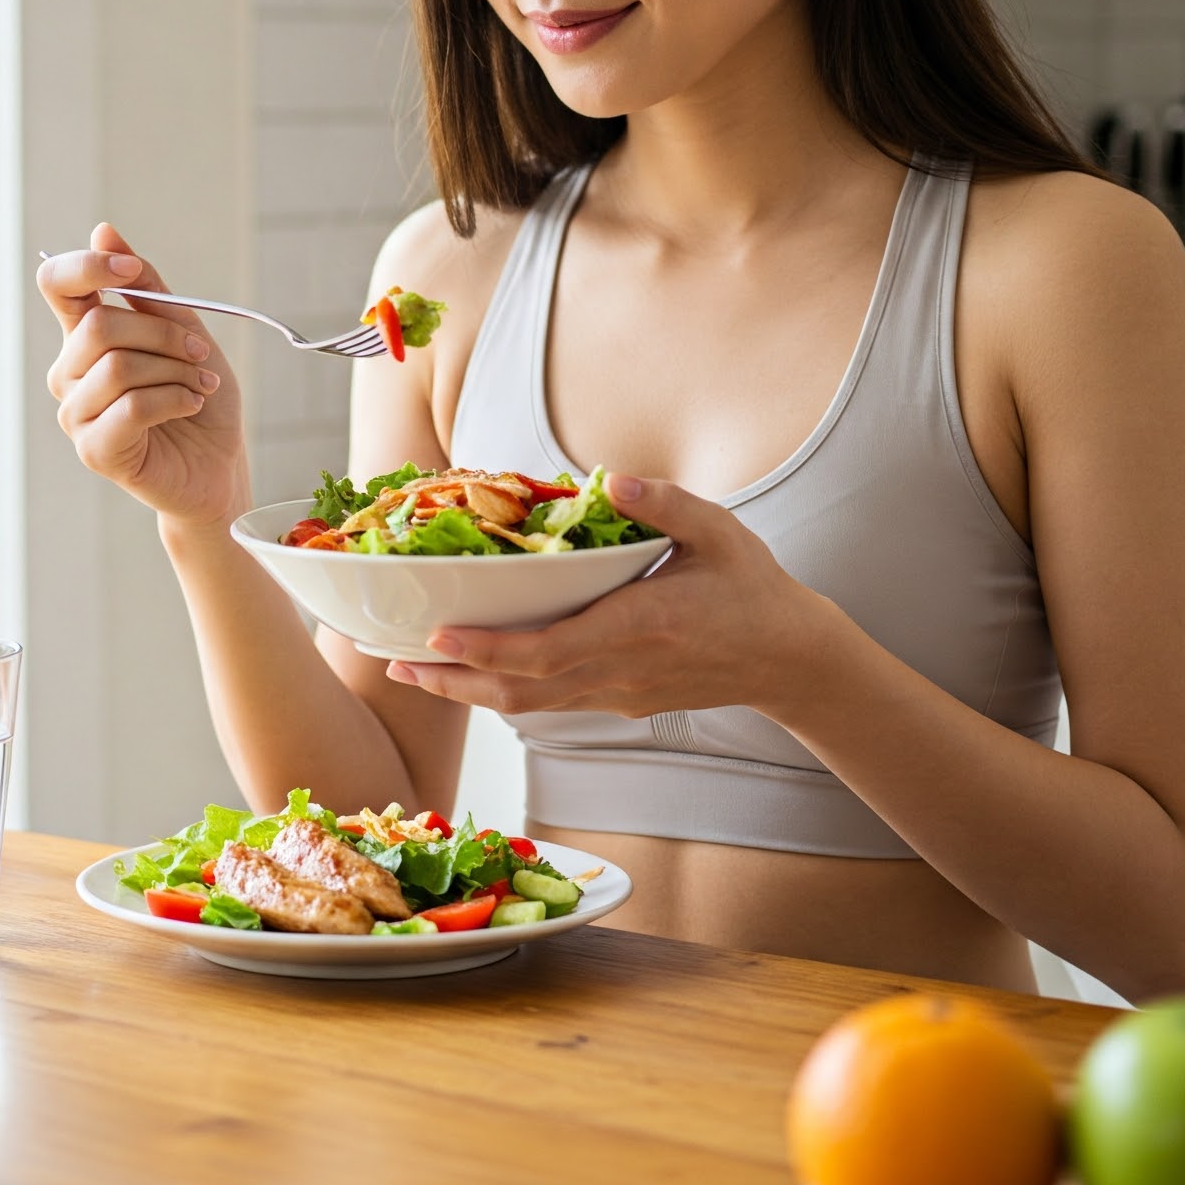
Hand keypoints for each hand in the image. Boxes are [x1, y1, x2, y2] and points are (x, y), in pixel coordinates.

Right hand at [38, 222, 250, 527]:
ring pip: (118, 366)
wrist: (219, 465)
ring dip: (176, 370)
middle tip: (199, 353)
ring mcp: (77, 413)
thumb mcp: (184, 329)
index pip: (57, 284)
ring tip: (201, 385)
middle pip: (99, 325)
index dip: (88, 267)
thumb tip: (104, 231)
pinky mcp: (95, 450)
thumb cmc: (198, 396)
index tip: (130, 272)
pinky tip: (191, 405)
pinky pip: (132, 407)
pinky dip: (174, 399)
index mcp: (85, 335)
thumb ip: (146, 287)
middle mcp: (70, 372)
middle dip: (163, 333)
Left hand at [384, 475, 841, 720]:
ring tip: (414, 672)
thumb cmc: (754, 589)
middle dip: (453, 680)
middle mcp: (617, 671)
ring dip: (468, 692)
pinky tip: (472, 674)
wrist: (790, 661)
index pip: (547, 650)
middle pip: (520, 691)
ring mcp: (616, 694)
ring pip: (528, 706)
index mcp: (637, 627)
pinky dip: (503, 692)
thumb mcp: (719, 532)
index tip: (437, 637)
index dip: (488, 650)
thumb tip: (611, 478)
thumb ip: (665, 503)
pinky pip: (550, 704)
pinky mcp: (619, 703)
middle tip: (394, 662)